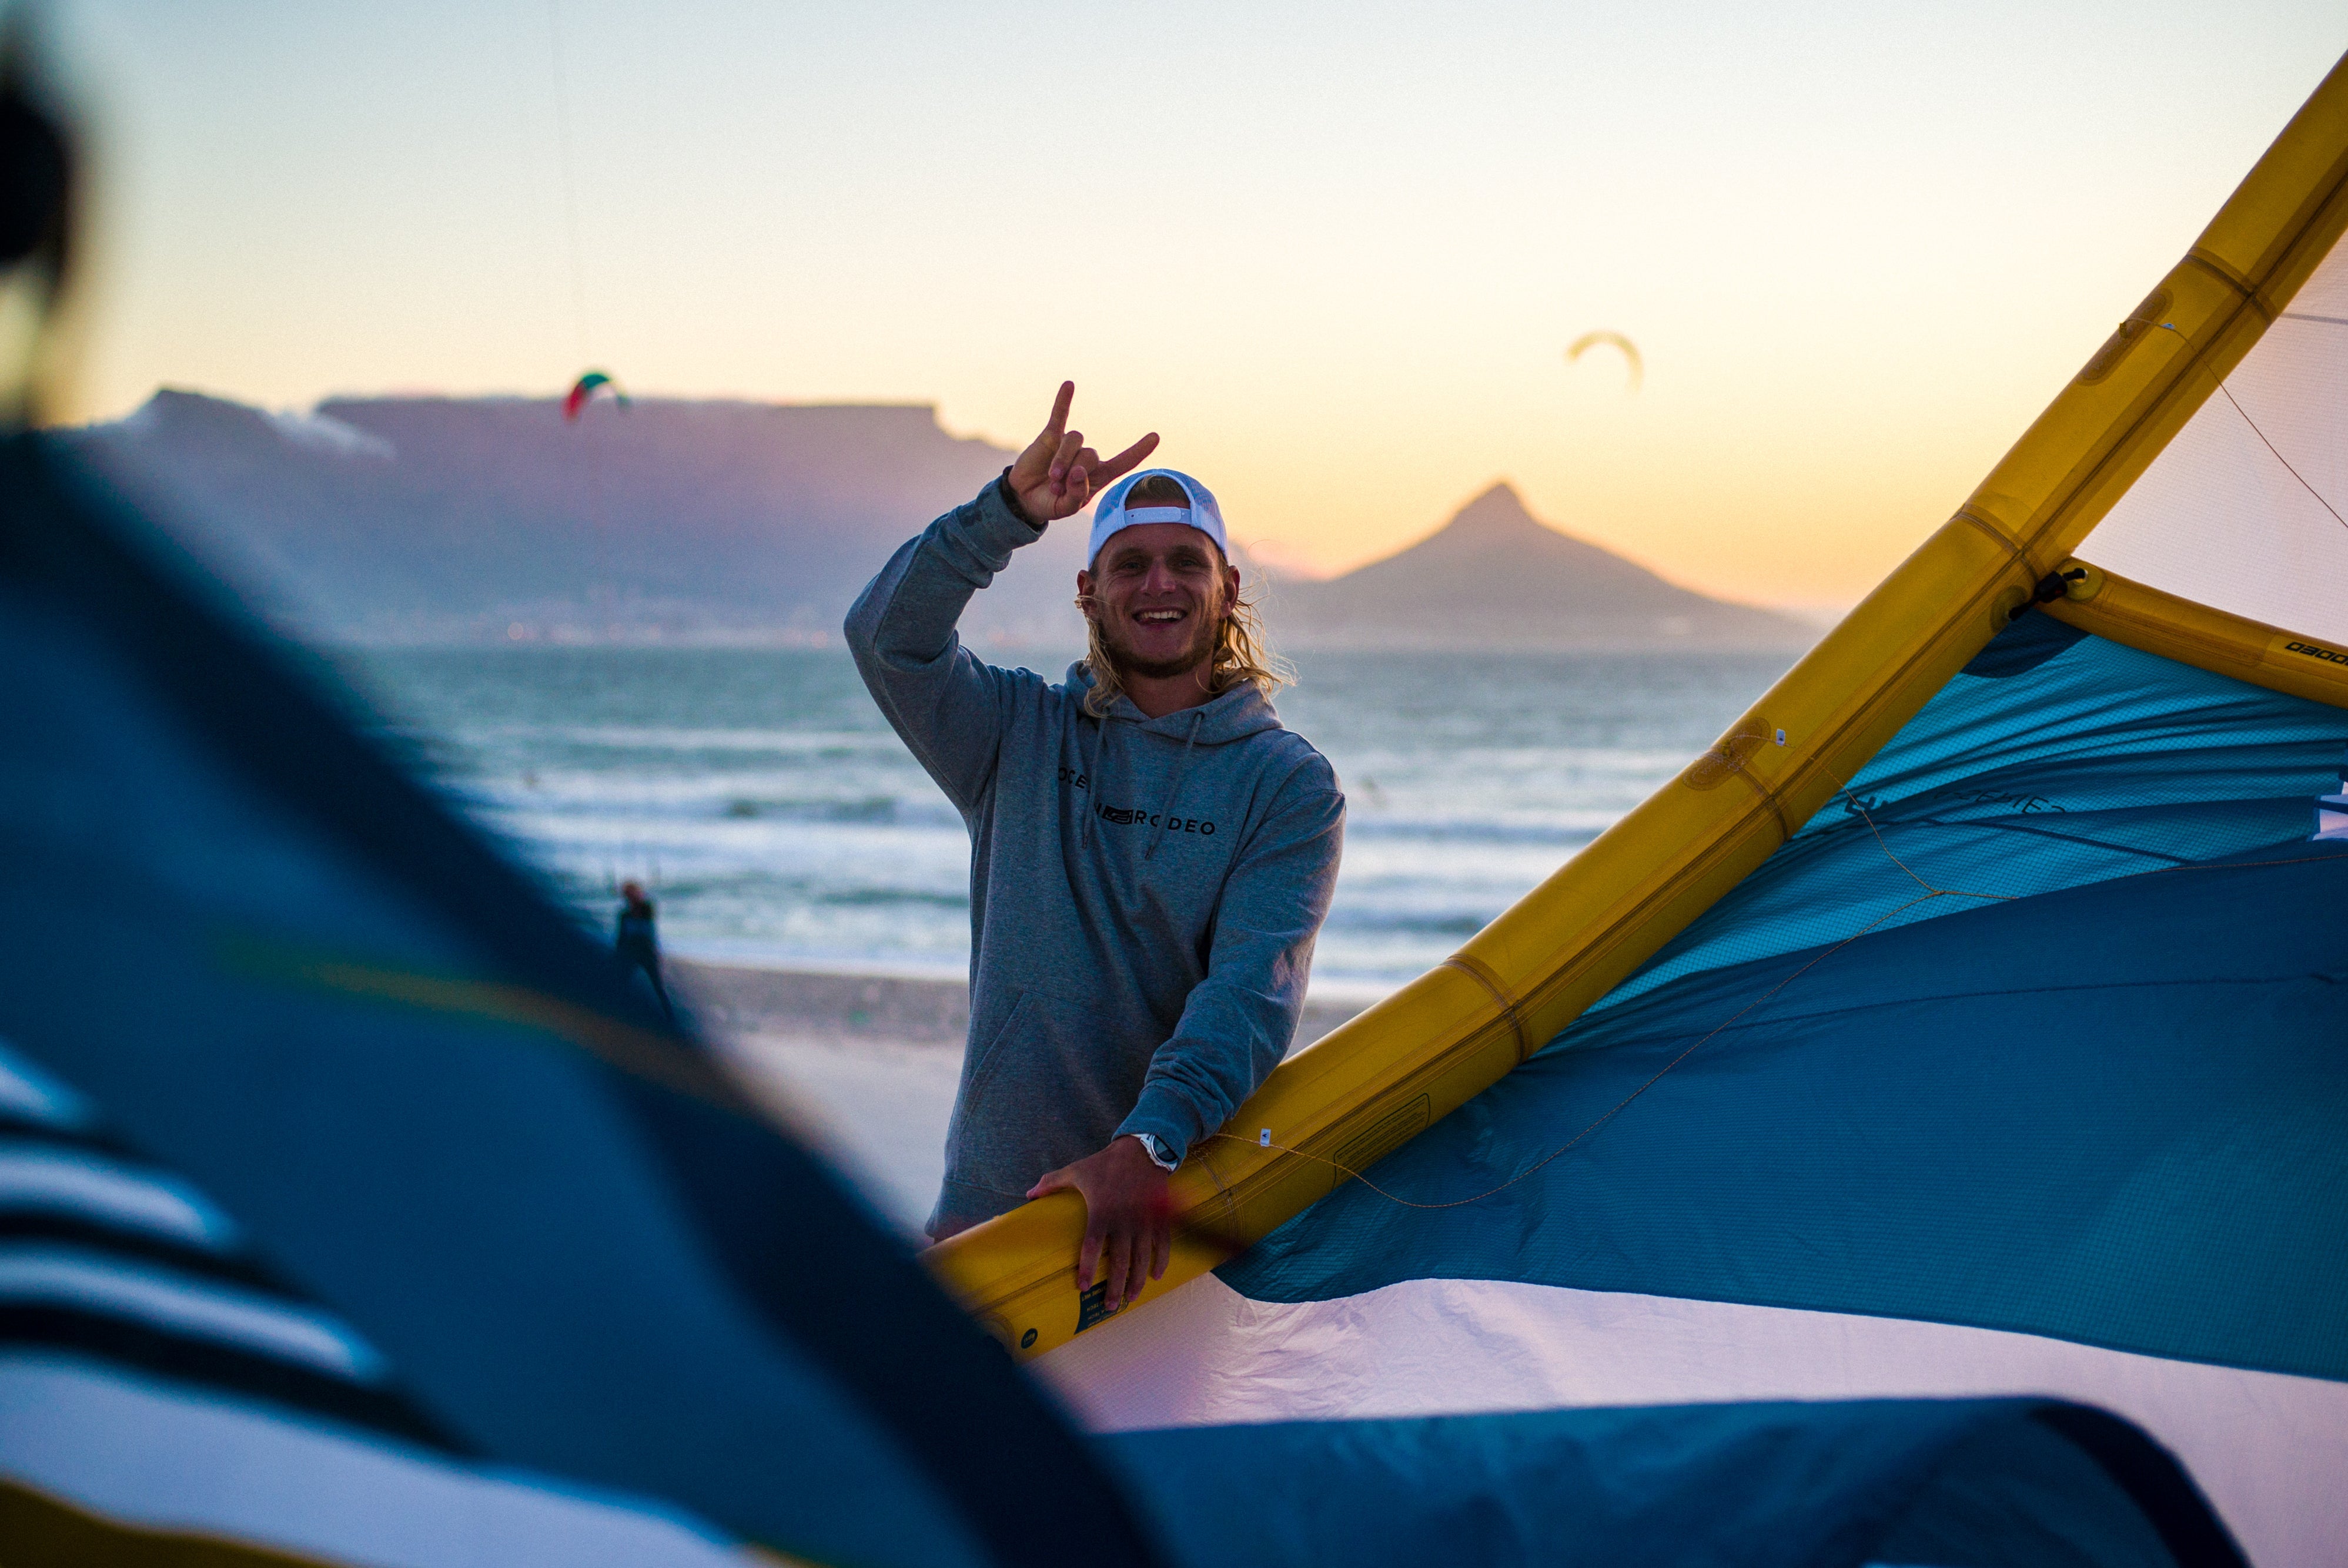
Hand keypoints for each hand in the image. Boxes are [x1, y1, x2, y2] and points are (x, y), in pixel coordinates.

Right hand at [1006, 382, 1158, 523]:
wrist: (1024, 497)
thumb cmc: (1050, 503)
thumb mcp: (1066, 508)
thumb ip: (1076, 495)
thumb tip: (1078, 473)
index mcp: (1098, 476)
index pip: (1123, 462)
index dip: (1138, 451)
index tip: (1155, 437)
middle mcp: (1087, 458)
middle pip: (1091, 455)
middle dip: (1074, 474)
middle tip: (1058, 490)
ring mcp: (1070, 445)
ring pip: (1075, 441)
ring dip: (1063, 461)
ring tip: (1052, 479)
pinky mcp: (1051, 436)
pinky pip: (1059, 415)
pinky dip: (1064, 401)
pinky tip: (1069, 385)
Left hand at [1027, 1134, 1172, 1311]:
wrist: (1142, 1149)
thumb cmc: (1106, 1163)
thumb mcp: (1076, 1170)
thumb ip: (1052, 1183)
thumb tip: (1029, 1194)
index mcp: (1101, 1211)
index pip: (1092, 1247)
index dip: (1087, 1268)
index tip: (1083, 1287)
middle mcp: (1124, 1220)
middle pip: (1120, 1261)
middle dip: (1116, 1287)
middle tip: (1110, 1306)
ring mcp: (1145, 1220)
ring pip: (1142, 1258)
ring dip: (1137, 1281)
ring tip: (1131, 1298)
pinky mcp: (1160, 1217)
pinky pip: (1162, 1244)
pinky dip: (1161, 1261)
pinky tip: (1155, 1277)